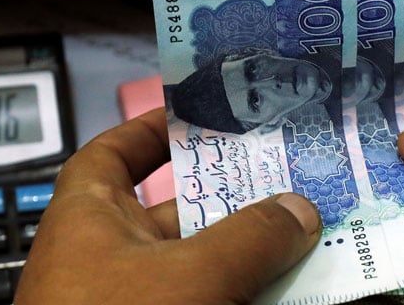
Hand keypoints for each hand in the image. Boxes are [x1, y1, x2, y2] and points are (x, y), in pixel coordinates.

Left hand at [14, 108, 320, 304]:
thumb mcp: (188, 277)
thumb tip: (302, 209)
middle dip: (236, 194)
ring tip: (312, 223)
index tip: (199, 116)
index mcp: (90, 219)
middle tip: (292, 172)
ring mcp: (141, 300)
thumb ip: (250, 238)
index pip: (112, 155)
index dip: (150, 130)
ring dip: (256, 247)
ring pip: (208, 260)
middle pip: (180, 208)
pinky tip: (300, 282)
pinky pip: (217, 298)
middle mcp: (113, 256)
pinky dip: (252, 291)